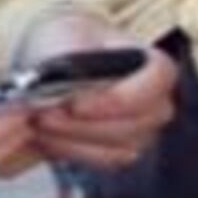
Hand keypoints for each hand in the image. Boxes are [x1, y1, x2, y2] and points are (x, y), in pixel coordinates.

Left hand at [12, 12, 177, 170]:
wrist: (50, 59)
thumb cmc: (64, 42)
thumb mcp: (63, 37)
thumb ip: (67, 60)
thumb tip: (55, 90)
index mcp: (150, 62)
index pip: (159, 77)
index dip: (122, 97)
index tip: (77, 105)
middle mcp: (156, 98)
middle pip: (140, 122)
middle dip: (85, 125)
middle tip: (43, 115)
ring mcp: (143, 128)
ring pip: (122, 147)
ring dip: (74, 139)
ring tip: (38, 123)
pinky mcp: (121, 148)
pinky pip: (105, 160)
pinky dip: (72, 150)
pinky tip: (45, 136)